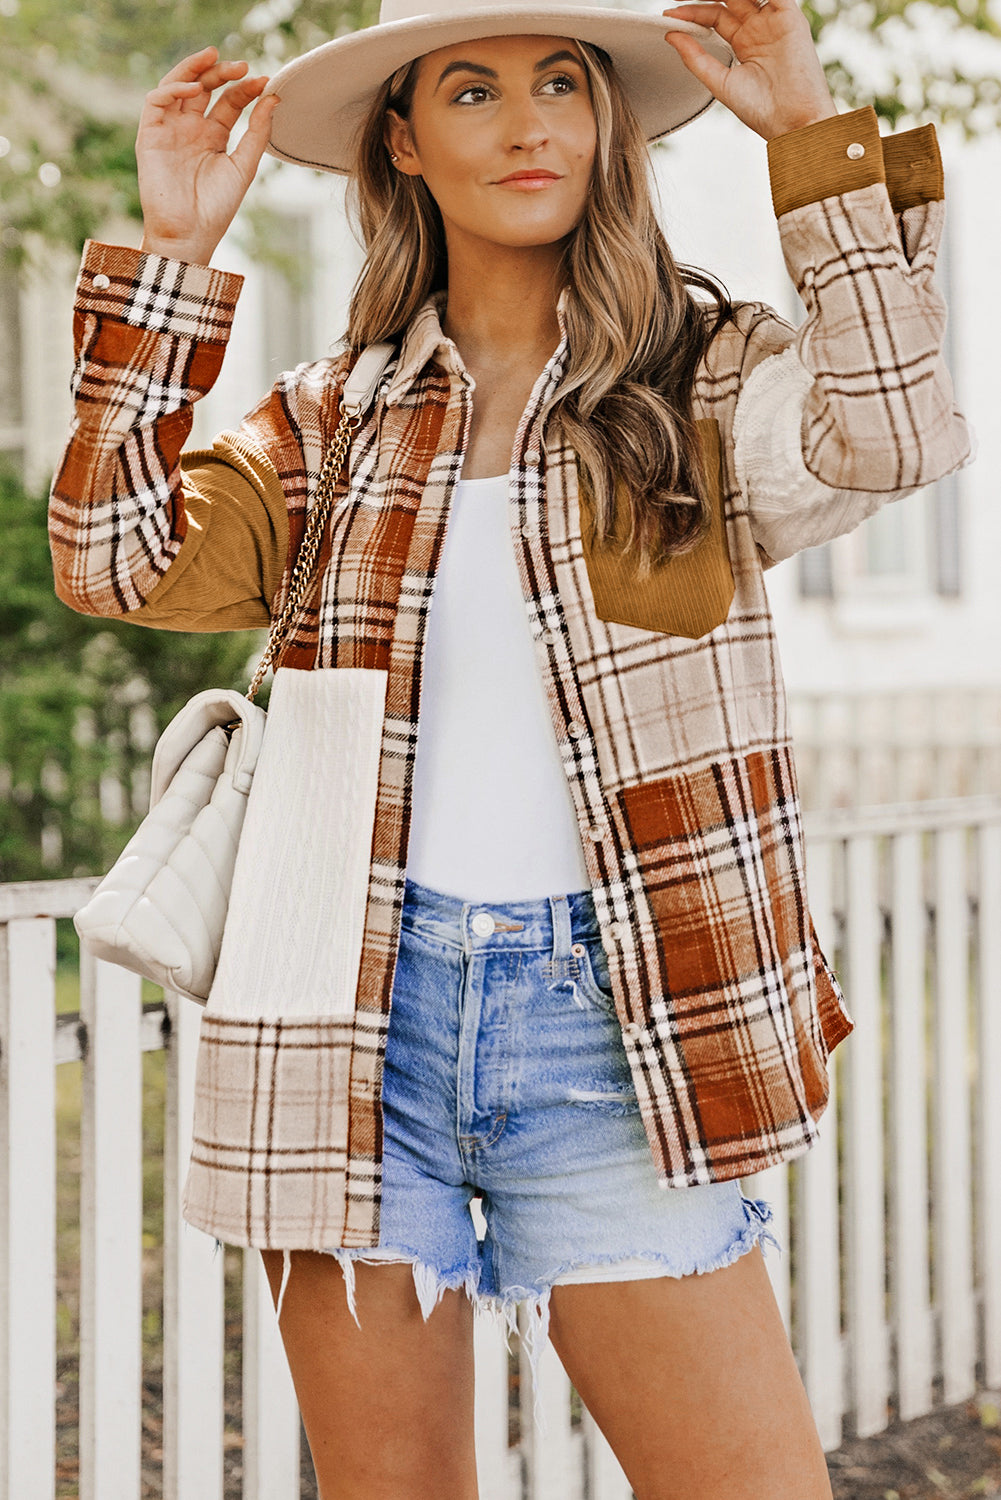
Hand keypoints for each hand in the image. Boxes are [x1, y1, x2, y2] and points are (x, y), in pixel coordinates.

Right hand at [136, 46, 278, 265]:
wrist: (189, 234)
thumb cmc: (216, 208)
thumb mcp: (243, 166)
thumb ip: (257, 133)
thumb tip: (274, 97)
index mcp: (213, 136)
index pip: (228, 102)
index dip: (245, 89)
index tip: (264, 82)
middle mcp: (190, 129)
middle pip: (204, 87)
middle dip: (221, 72)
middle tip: (242, 65)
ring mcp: (170, 130)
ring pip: (177, 86)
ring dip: (194, 68)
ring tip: (214, 57)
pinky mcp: (150, 135)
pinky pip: (156, 101)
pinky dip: (173, 89)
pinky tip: (195, 89)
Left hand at [663, 0, 836, 140]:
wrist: (792, 121)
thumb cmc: (761, 110)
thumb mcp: (720, 82)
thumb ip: (696, 58)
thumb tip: (671, 35)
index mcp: (743, 44)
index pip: (715, 16)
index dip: (692, 13)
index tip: (669, 16)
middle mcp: (759, 29)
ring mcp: (774, 21)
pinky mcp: (790, 17)